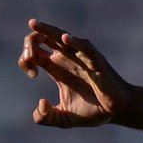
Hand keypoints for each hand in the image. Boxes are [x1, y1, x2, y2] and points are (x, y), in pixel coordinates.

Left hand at [18, 19, 132, 126]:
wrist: (116, 112)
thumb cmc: (92, 111)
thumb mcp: (62, 119)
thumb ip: (45, 118)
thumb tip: (42, 103)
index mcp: (56, 68)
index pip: (34, 51)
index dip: (26, 59)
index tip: (33, 74)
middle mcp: (67, 58)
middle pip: (43, 37)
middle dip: (29, 43)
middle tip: (28, 60)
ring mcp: (82, 58)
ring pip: (62, 36)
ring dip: (47, 30)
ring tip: (33, 24)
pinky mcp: (97, 63)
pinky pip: (86, 48)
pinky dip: (76, 42)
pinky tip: (65, 39)